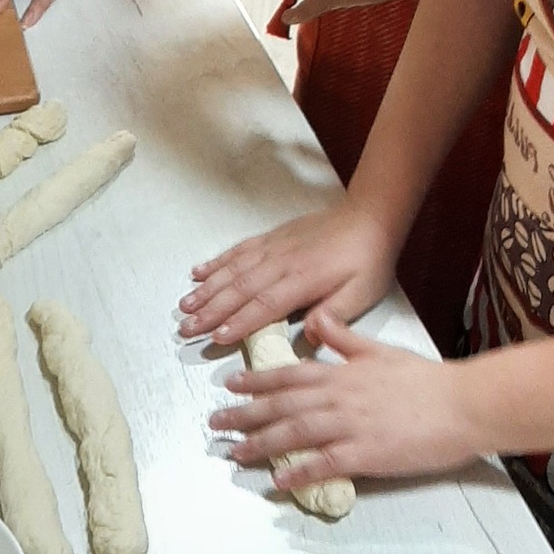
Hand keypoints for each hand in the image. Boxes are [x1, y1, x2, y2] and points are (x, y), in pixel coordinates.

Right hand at [179, 200, 398, 345]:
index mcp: (304, 279)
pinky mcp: (271, 237)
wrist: (369, 216)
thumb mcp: (362, 293)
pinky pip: (239, 250)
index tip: (217, 337)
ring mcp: (273, 247)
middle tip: (187, 328)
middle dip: (211, 310)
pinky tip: (199, 272)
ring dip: (207, 288)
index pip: (266, 304)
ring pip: (233, 269)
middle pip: (240, 288)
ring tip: (185, 306)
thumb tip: (309, 336)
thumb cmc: (367, 258)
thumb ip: (334, 315)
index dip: (240, 322)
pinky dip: (217, 262)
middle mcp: (282, 261)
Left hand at [211, 310, 481, 485]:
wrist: (462, 403)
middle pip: (283, 406)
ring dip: (262, 443)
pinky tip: (279, 480)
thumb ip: (344, 338)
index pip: (289, 375)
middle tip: (216, 423)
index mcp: (342, 372)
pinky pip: (325, 463)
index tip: (231, 385)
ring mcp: (352, 426)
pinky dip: (300, 471)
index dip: (257, 380)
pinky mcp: (367, 453)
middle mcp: (339, 397)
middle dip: (246, 414)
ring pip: (296, 433)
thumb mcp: (380, 350)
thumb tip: (315, 317)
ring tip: (236, 453)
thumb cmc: (425, 379)